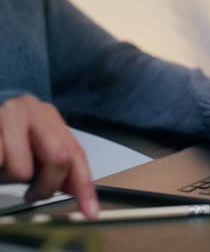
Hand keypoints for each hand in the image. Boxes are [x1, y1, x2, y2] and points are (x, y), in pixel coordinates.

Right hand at [0, 95, 98, 218]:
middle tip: (32, 194)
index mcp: (47, 116)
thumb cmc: (2, 135)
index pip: (76, 154)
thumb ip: (56, 165)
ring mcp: (6, 115)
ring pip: (21, 171)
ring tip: (1, 166)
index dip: (85, 185)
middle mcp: (30, 110)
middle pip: (58, 158)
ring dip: (8, 178)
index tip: (90, 210)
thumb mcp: (32, 145)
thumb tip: (80, 193)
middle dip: (46, 186)